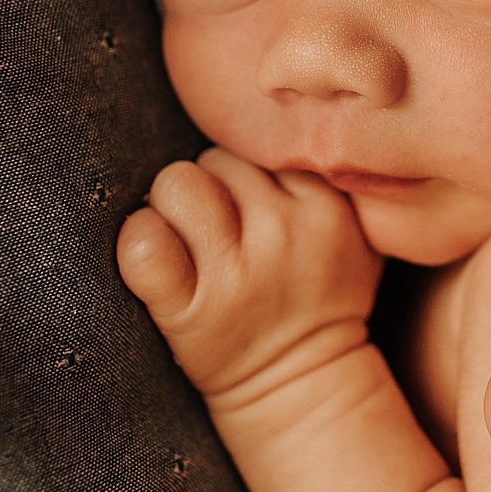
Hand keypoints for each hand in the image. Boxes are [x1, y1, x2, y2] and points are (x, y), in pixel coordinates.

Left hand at [118, 148, 380, 399]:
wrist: (305, 386)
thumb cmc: (317, 295)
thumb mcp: (351, 229)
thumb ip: (322, 173)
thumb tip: (278, 105)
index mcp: (329, 207)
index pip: (261, 143)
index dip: (249, 174)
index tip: (254, 208)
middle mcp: (287, 235)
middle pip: (214, 159)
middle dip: (211, 188)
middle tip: (224, 232)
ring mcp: (238, 277)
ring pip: (176, 185)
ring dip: (173, 208)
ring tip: (192, 242)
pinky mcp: (191, 313)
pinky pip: (141, 244)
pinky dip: (139, 244)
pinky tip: (158, 261)